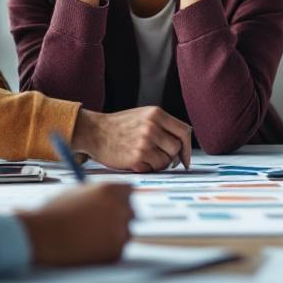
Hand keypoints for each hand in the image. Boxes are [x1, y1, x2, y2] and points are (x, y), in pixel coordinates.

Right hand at [17, 183, 132, 265]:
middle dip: (119, 216)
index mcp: (110, 189)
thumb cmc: (54, 212)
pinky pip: (117, 249)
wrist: (43, 235)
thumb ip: (97, 193)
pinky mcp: (116, 251)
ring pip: (125, 232)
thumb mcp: (77, 192)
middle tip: (103, 223)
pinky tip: (87, 247)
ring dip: (113, 234)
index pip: (128, 190)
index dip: (120, 197)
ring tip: (88, 237)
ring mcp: (120, 231)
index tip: (114, 204)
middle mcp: (119, 208)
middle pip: (131, 211)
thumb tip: (109, 197)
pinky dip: (106, 250)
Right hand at [73, 107, 192, 171]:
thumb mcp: (143, 116)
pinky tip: (136, 160)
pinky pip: (153, 168)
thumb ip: (163, 125)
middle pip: (177, 148)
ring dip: (159, 163)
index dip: (188, 147)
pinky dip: (148, 168)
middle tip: (162, 159)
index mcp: (156, 113)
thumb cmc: (120, 126)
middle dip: (173, 157)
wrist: (95, 132)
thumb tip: (182, 147)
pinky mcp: (137, 156)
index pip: (184, 131)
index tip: (186, 158)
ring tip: (145, 157)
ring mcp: (145, 141)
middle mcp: (152, 126)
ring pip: (166, 161)